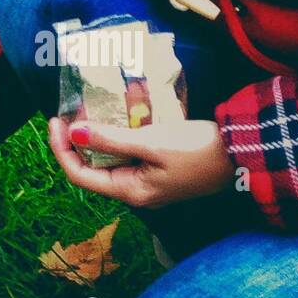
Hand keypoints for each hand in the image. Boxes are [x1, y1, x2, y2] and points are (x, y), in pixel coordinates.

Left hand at [47, 117, 234, 209]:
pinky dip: (119, 131)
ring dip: (98, 133)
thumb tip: (74, 133)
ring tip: (90, 106)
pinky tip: (120, 111)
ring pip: (109, 156)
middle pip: (91, 166)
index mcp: (130, 191)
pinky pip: (128, 150)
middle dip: (78, 138)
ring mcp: (147, 179)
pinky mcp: (158, 166)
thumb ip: (111, 139)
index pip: (79, 175)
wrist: (242, 154)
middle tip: (71, 109)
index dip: (61, 148)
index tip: (55, 120)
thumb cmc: (197, 150)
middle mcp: (135, 190)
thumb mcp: (151, 142)